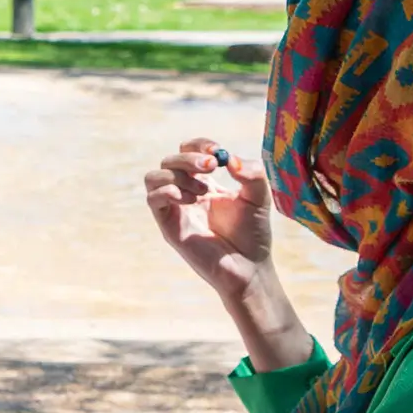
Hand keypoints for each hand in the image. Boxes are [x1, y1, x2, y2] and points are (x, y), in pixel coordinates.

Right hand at [143, 140, 311, 369]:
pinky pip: (152, 199)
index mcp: (206, 183)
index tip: (217, 151)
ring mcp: (175, 209)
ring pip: (154, 177)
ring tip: (202, 192)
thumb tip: (230, 159)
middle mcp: (186, 193)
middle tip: (212, 167)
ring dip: (177, 175)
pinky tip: (190, 200)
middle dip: (189, 158)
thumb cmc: (253, 234)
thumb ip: (252, 173)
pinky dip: (167, 191)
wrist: (249, 267)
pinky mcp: (169, 226)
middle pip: (170, 160)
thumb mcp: (260, 197)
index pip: (188, 151)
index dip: (198, 144)